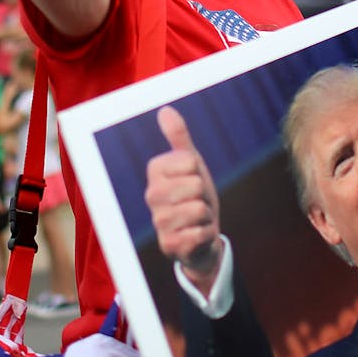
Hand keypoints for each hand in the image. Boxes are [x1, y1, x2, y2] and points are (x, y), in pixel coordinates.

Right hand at [144, 106, 222, 292]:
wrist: (200, 236)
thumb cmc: (195, 195)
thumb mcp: (191, 164)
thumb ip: (179, 137)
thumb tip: (165, 110)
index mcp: (155, 171)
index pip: (191, 161)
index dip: (200, 172)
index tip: (194, 181)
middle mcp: (151, 195)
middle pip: (196, 184)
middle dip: (204, 195)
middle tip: (197, 201)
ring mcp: (158, 222)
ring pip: (199, 208)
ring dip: (206, 216)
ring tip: (197, 219)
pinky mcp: (168, 245)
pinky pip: (200, 233)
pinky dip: (206, 234)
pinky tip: (196, 236)